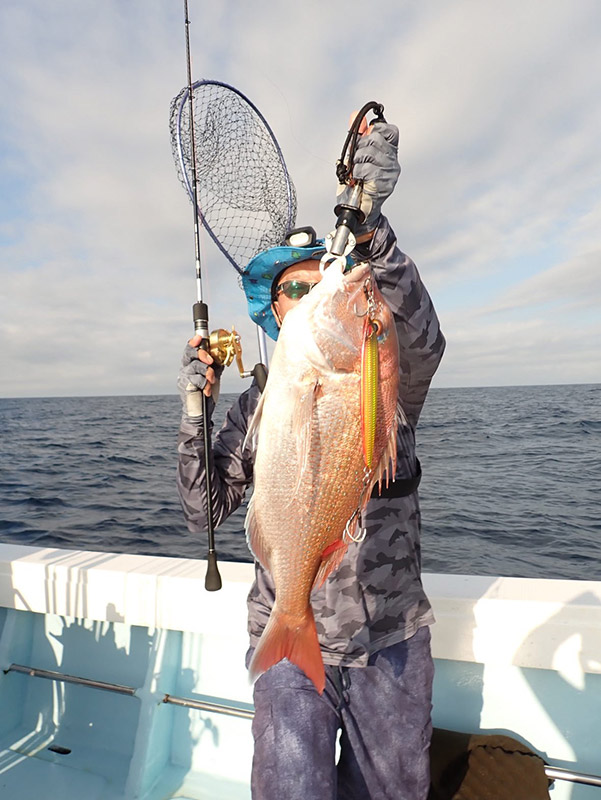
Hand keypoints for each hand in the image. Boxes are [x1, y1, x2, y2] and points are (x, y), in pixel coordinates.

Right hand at [177, 335, 223, 418]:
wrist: (202, 412)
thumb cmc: (206, 393)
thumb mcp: (213, 375)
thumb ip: (215, 365)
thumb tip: (221, 355)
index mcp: (191, 364)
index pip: (189, 350)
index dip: (193, 343)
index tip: (199, 338)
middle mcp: (185, 369)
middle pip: (189, 354)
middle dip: (202, 354)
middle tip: (210, 361)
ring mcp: (184, 378)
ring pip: (194, 366)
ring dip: (207, 372)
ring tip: (211, 380)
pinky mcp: (186, 387)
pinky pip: (196, 379)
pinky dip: (205, 384)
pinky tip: (207, 389)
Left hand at [336, 113, 400, 235]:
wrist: (358, 208)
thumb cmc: (358, 181)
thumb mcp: (355, 154)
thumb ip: (357, 135)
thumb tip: (355, 114)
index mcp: (390, 151)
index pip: (389, 131)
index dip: (376, 130)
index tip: (366, 138)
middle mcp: (393, 161)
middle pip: (375, 139)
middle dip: (359, 146)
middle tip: (356, 159)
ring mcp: (390, 173)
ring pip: (368, 153)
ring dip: (356, 161)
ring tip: (356, 170)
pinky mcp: (384, 184)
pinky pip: (366, 169)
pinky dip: (357, 173)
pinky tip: (358, 179)